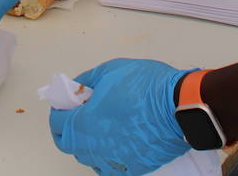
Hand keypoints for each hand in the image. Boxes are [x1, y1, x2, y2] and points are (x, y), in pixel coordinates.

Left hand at [49, 59, 191, 174]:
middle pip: (69, 144)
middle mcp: (95, 148)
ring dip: (86, 144)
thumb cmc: (146, 88)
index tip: (63, 104)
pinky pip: (110, 167)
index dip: (58, 111)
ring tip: (96, 128)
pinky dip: (106, 156)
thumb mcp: (109, 71)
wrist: (180, 107)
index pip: (57, 124)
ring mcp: (113, 161)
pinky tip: (113, 142)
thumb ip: (87, 80)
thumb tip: (78, 86)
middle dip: (66, 129)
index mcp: (83, 124)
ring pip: (89, 158)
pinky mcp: (132, 168)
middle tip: (76, 115)